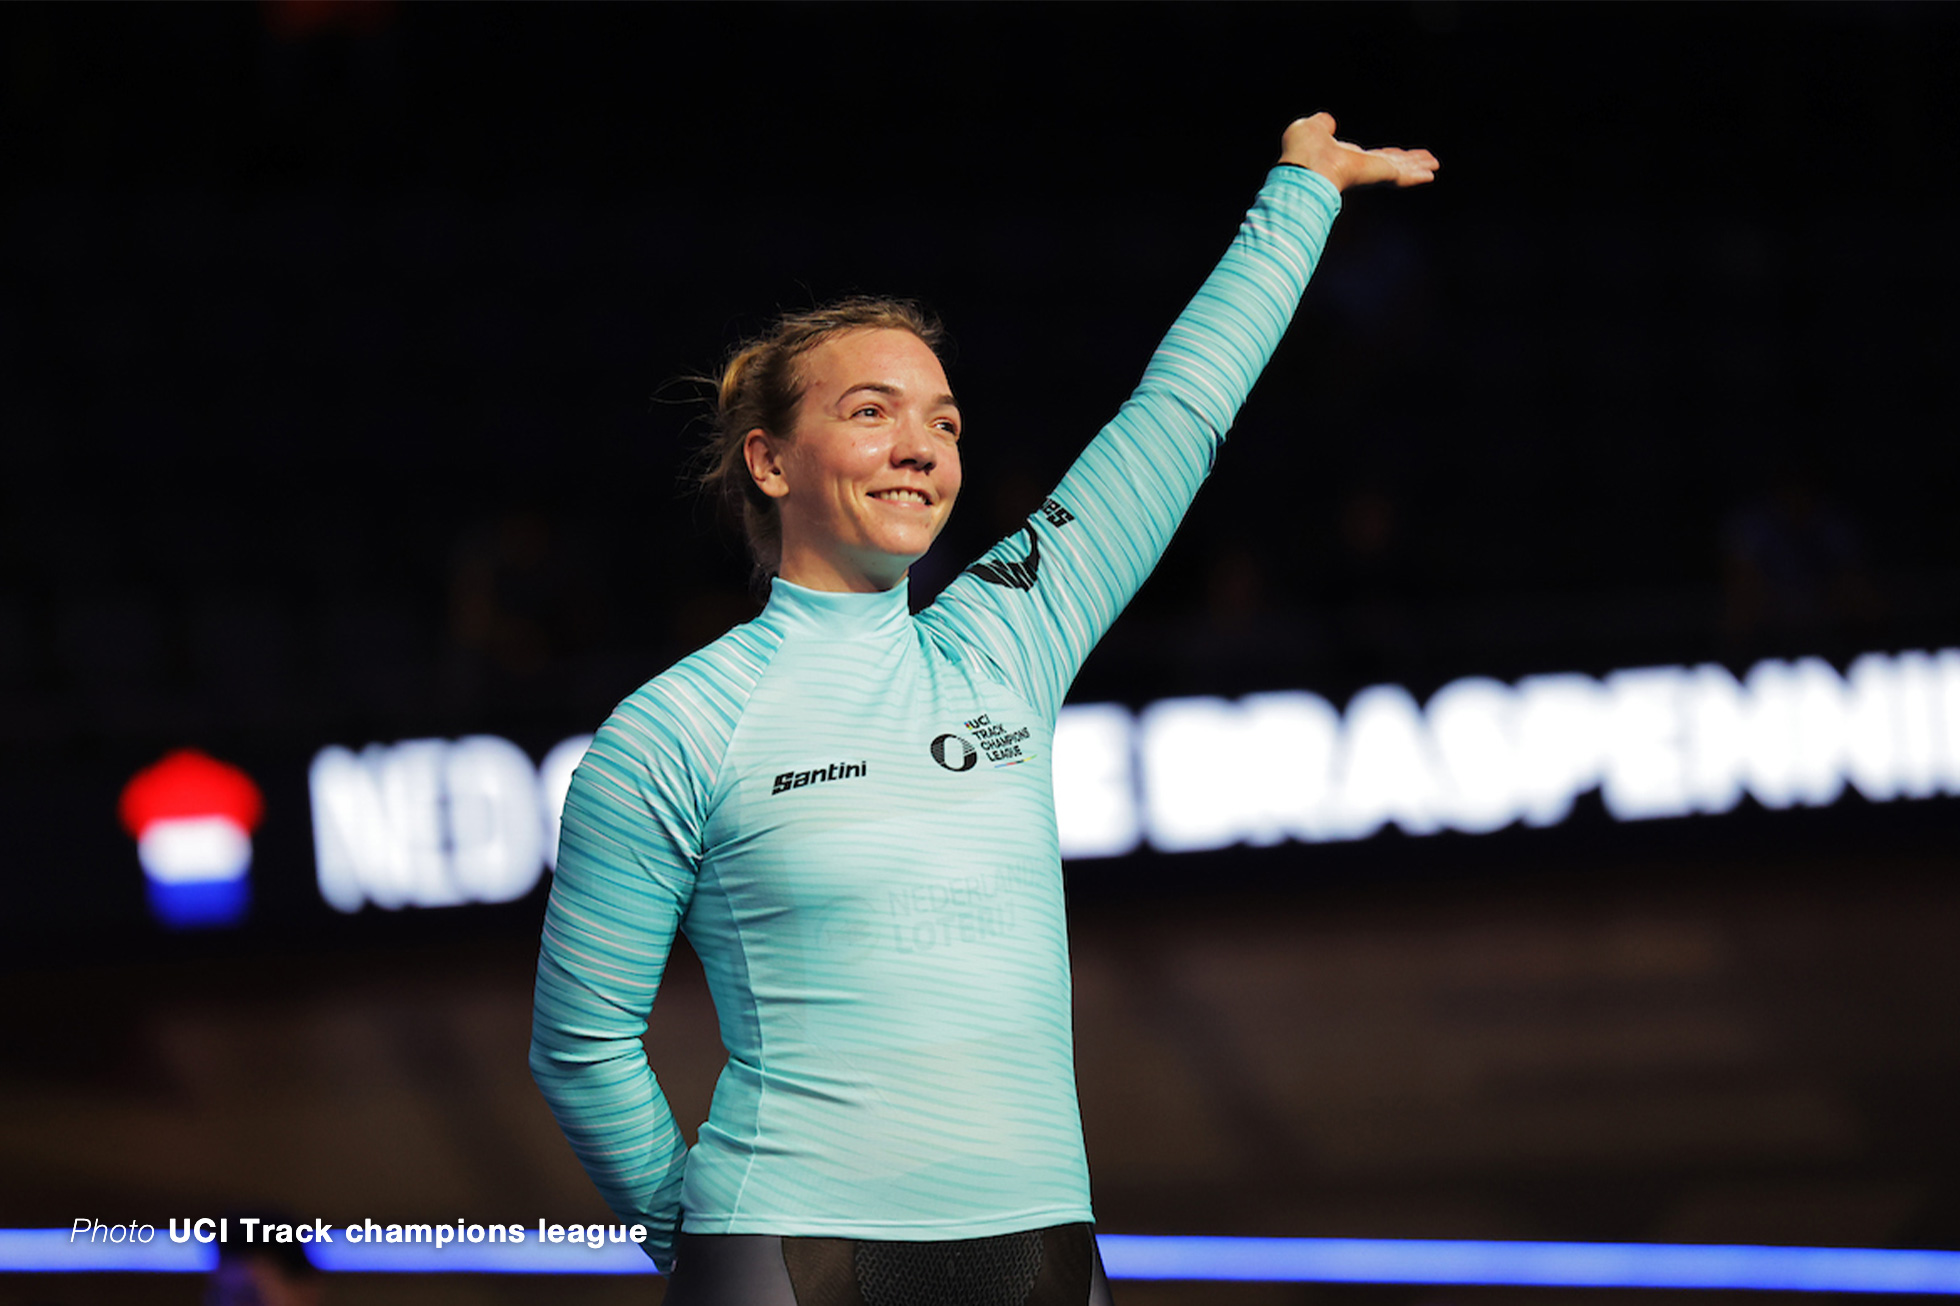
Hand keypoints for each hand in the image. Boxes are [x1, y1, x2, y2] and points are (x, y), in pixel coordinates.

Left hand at [1278, 112, 1437, 192]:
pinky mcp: (1379, 175)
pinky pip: (1402, 176)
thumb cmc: (1301, 152)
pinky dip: (1417, 175)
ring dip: (1418, 166)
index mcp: (1346, 159)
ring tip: (1434, 165)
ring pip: (1400, 169)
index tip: (1397, 155)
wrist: (1305, 168)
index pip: (1372, 157)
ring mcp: (1371, 173)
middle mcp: (1361, 168)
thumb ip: (1322, 124)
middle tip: (1424, 161)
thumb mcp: (1312, 128)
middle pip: (1391, 164)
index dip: (1386, 155)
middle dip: (1408, 162)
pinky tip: (1431, 174)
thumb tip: (1327, 121)